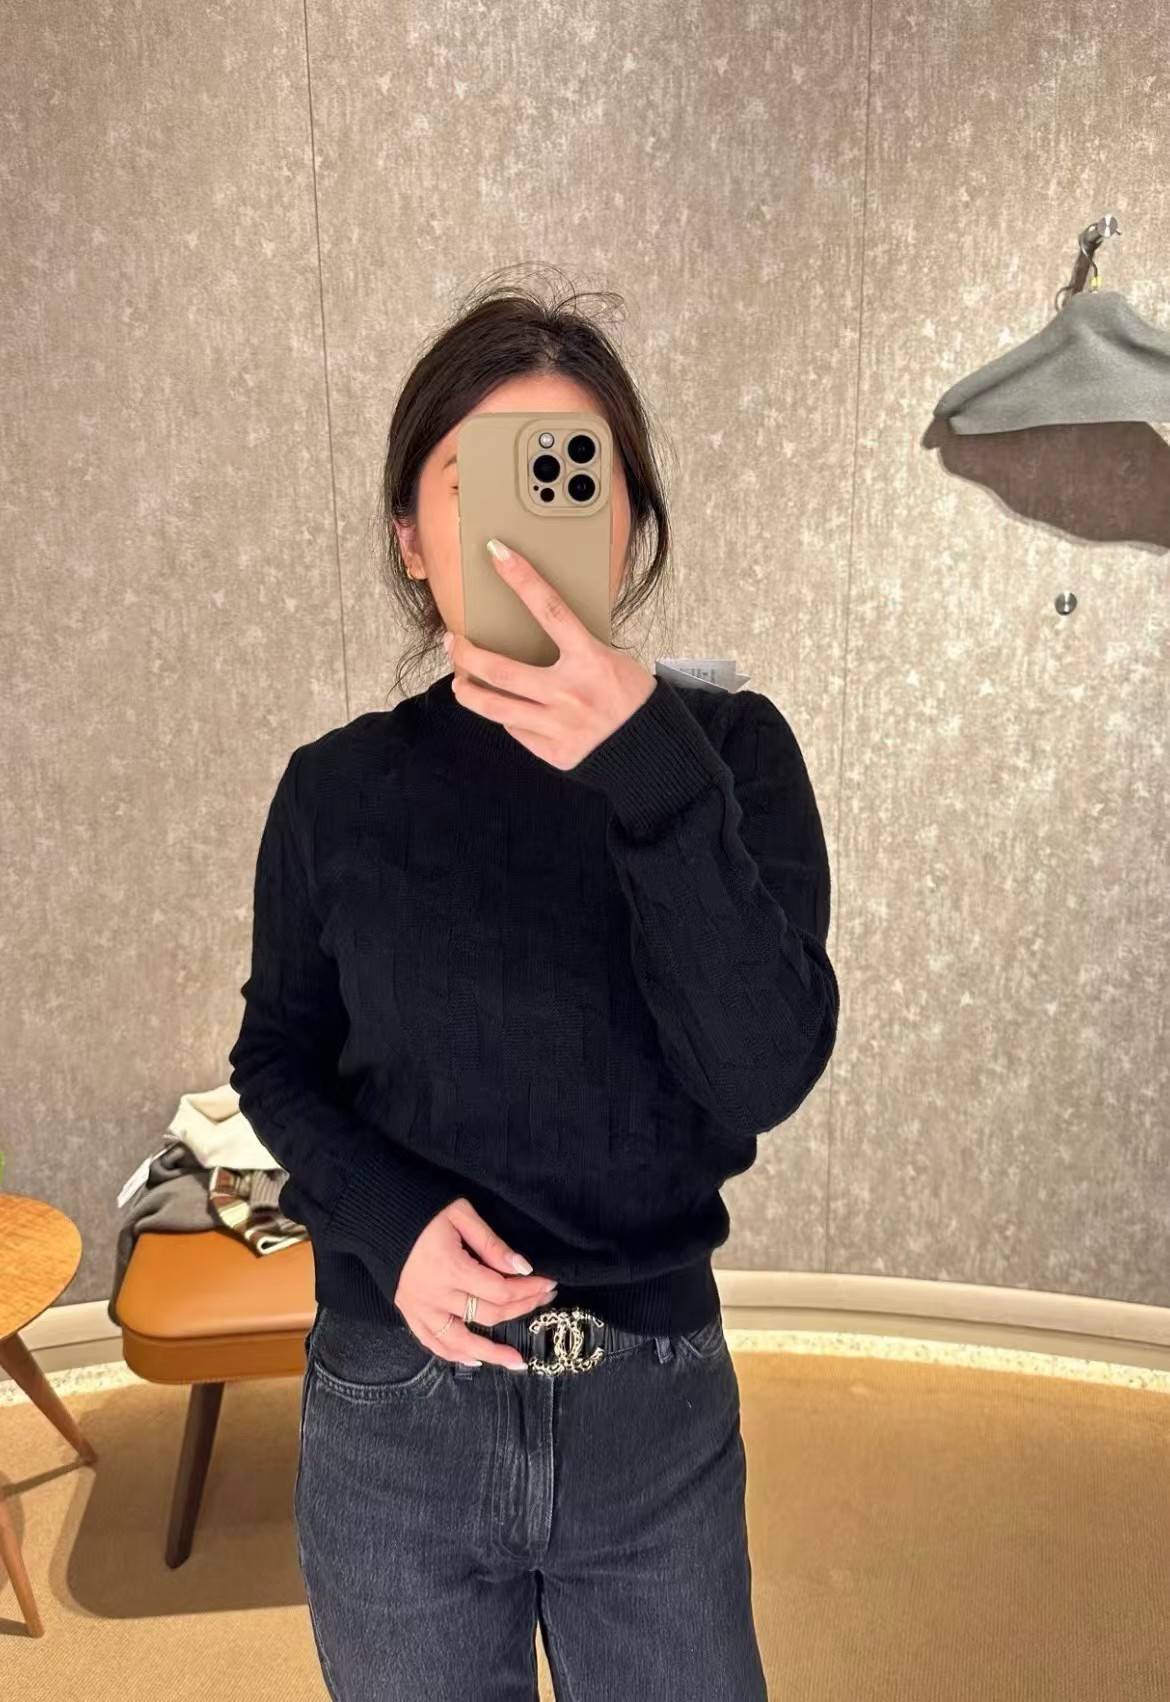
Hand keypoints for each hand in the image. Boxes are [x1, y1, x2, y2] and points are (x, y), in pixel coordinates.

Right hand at [395, 1196, 558, 1370]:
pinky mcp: (408, 1312)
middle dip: (522, 1309)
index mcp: (451, 1268)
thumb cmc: (421, 1209)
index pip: (500, 1290)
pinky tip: (474, 1359)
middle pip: (488, 1314)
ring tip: (516, 1362)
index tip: (548, 1284)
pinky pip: (433, 1342)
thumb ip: (492, 1244)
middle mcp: (435, 1295)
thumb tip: (522, 1267)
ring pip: (461, 1341)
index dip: (529, 1290)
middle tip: (544, 1301)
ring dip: (491, 1353)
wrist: (376, 1213)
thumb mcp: (461, 1214)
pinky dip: (453, 1354)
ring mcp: (420, 1308)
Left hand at [444, 539, 655, 769]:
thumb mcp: (611, 660)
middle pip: (501, 671)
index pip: (550, 610)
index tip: (497, 554)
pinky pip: (518, 733)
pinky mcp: (555, 752)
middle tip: (453, 643)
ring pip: (496, 709)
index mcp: (591, 661)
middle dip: (467, 655)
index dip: (521, 578)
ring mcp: (560, 726)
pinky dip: (510, 719)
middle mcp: (571, 693)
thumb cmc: (631, 697)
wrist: (651, 747)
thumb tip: (535, 635)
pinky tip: (510, 713)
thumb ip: (575, 650)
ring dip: (469, 692)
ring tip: (460, 682)